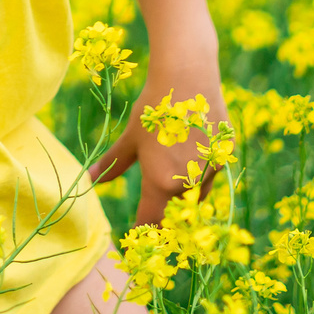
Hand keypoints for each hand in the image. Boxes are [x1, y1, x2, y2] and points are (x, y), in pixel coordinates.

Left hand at [86, 42, 230, 227]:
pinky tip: (190, 151)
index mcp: (162, 183)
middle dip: (164, 213)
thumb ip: (113, 163)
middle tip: (153, 208)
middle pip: (176, 210)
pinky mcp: (226, 153)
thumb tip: (88, 179)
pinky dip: (200, 171)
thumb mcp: (131, 137)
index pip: (151, 220)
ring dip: (184, 192)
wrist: (188, 77)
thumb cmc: (154, 108)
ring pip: (197, 193)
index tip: (137, 236)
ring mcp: (212, 168)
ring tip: (171, 173)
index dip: (143, 230)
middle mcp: (190, 182)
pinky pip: (212, 172)